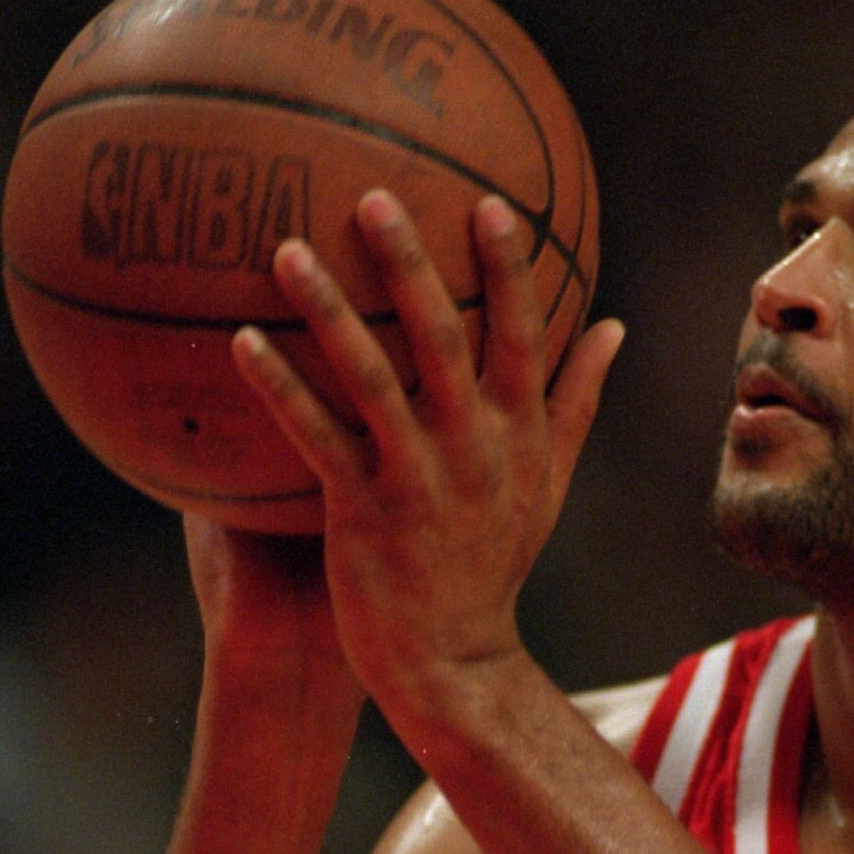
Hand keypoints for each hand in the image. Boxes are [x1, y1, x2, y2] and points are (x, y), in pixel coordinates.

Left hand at [229, 189, 623, 761]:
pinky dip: (279, 388)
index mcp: (521, 433)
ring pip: (373, 378)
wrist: (455, 659)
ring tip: (287, 248)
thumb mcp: (550, 480)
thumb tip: (615, 325)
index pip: (524, 336)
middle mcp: (474, 448)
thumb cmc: (495, 560)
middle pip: (446, 339)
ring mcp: (417, 478)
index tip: (491, 200)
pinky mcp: (362, 511)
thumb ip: (578, 399)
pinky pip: (315, 437)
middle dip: (411, 265)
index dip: (509, 268)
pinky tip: (238, 339)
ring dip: (329, 310)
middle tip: (372, 194)